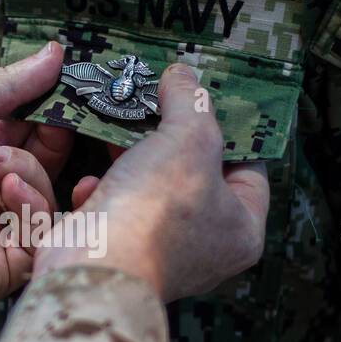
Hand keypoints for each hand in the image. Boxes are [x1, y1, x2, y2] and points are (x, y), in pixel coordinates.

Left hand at [0, 42, 72, 308]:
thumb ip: (10, 84)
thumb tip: (57, 52)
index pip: (30, 152)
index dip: (49, 130)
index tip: (62, 107)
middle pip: (43, 180)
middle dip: (46, 150)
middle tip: (47, 127)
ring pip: (44, 209)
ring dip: (30, 175)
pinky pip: (36, 243)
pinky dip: (31, 210)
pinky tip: (7, 188)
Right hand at [32, 64, 269, 301]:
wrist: (92, 266)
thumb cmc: (157, 209)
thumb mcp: (188, 137)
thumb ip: (190, 101)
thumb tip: (182, 75)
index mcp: (243, 230)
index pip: (249, 169)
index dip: (229, 131)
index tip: (205, 102)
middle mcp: (207, 249)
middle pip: (196, 177)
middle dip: (171, 140)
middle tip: (157, 104)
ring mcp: (160, 254)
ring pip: (151, 192)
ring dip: (129, 162)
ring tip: (118, 127)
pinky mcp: (118, 253)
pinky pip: (116, 213)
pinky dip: (102, 194)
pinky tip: (91, 184)